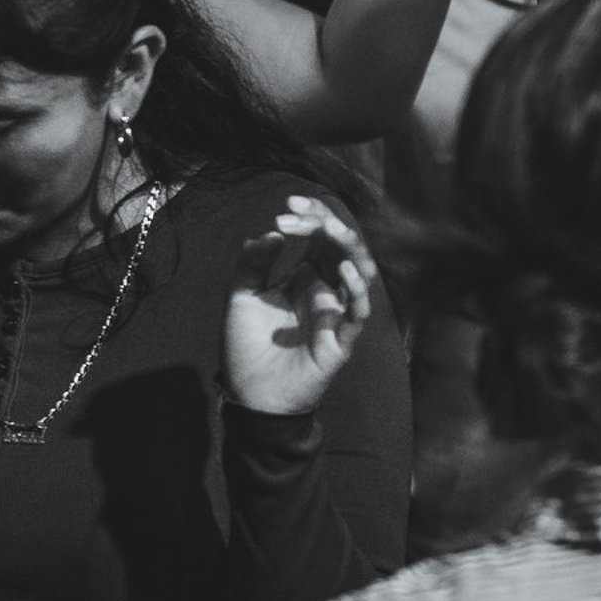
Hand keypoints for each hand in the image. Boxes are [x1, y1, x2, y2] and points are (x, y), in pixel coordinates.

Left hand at [222, 200, 377, 417]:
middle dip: (327, 223)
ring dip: (349, 248)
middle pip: (342, 246)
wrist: (251, 397)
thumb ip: (253, 263)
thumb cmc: (248, 347)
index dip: (311, 215)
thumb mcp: (241, 297)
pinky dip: (356, 290)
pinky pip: (357, 312)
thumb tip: (273, 232)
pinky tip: (344, 270)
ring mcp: (336, 313)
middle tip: (300, 214)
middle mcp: (326, 289)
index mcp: (307, 276)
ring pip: (359, 272)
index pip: (320, 236)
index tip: (289, 203)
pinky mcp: (340, 340)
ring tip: (330, 231)